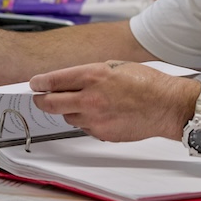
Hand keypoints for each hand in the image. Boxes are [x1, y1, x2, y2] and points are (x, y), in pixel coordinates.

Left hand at [30, 61, 197, 142]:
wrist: (166, 105)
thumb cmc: (146, 83)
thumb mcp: (115, 66)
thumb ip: (90, 74)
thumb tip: (70, 80)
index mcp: (93, 76)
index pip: (54, 80)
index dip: (40, 83)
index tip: (35, 84)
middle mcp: (90, 98)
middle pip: (52, 104)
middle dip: (42, 101)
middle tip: (40, 98)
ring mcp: (95, 119)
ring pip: (68, 117)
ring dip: (68, 110)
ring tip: (83, 103)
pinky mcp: (102, 134)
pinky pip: (85, 127)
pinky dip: (86, 121)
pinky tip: (100, 113)